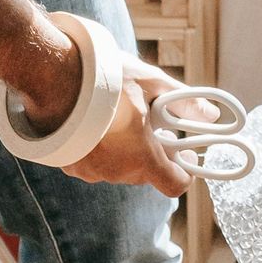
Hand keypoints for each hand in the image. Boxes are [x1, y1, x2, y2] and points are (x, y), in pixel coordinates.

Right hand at [19, 40, 208, 197]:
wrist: (49, 77)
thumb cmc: (104, 80)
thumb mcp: (152, 84)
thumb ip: (185, 103)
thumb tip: (212, 115)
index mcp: (142, 158)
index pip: (175, 185)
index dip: (185, 170)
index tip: (183, 152)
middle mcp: (116, 172)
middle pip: (146, 174)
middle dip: (152, 153)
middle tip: (150, 124)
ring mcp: (90, 172)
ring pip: (119, 168)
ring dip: (125, 151)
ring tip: (119, 117)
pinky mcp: (69, 165)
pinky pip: (94, 163)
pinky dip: (100, 150)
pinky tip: (95, 124)